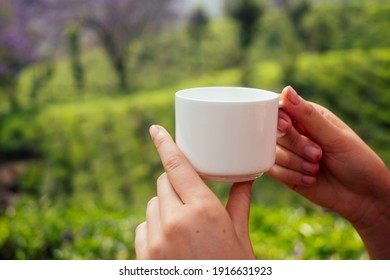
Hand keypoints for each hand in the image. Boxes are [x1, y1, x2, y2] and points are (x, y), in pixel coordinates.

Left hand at [135, 125, 255, 258]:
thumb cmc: (232, 268)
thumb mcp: (241, 236)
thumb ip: (239, 203)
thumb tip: (247, 178)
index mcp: (204, 210)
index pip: (178, 166)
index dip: (165, 144)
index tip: (155, 129)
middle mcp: (176, 221)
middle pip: (164, 184)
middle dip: (176, 185)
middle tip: (191, 200)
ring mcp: (157, 240)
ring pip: (152, 206)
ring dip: (165, 208)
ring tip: (184, 227)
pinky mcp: (144, 257)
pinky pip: (143, 228)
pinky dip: (154, 229)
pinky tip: (171, 242)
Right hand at [268, 86, 389, 258]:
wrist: (363, 196)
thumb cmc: (356, 161)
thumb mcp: (335, 137)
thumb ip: (308, 116)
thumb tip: (287, 90)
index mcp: (308, 117)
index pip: (281, 109)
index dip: (278, 117)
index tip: (287, 127)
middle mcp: (295, 133)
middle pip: (273, 132)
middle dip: (295, 145)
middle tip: (318, 154)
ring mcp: (289, 153)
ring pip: (272, 152)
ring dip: (295, 163)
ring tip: (316, 169)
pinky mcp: (285, 172)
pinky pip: (273, 170)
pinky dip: (291, 176)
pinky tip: (310, 179)